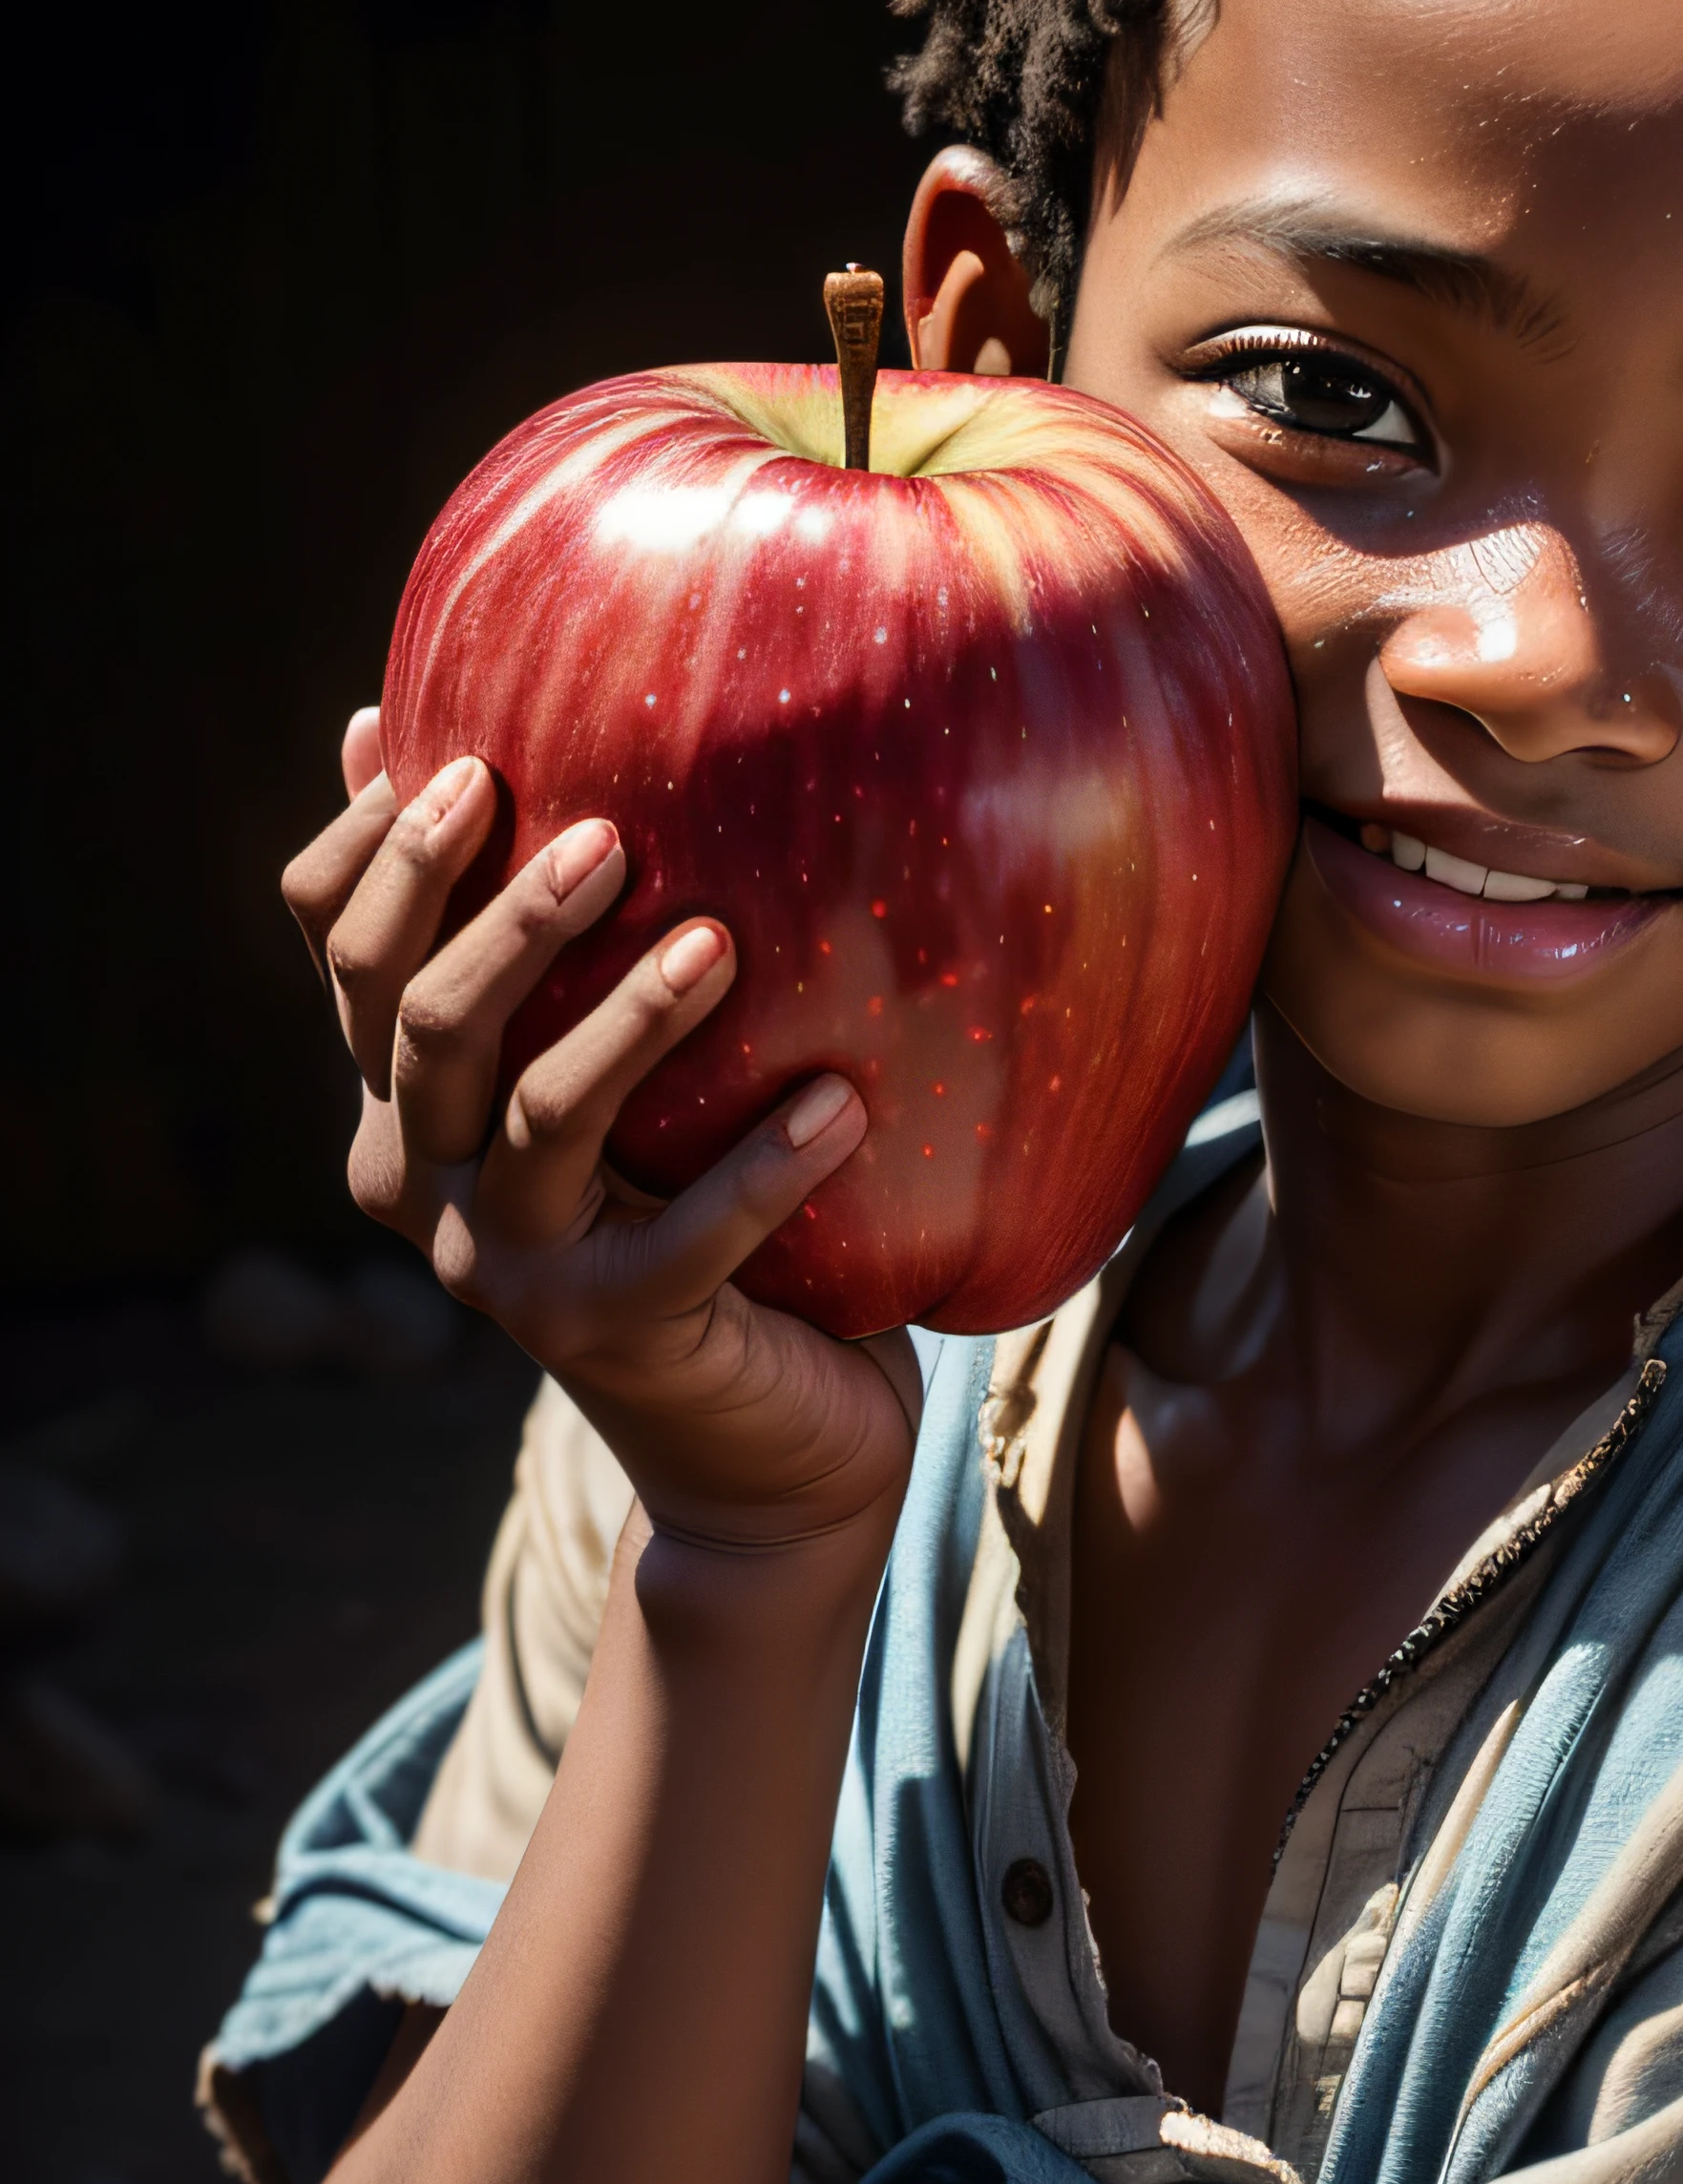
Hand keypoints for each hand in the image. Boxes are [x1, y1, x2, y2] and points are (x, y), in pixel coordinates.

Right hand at [281, 707, 918, 1553]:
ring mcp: (507, 1271)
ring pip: (540, 1119)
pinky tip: (841, 1108)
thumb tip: (447, 736)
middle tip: (607, 836)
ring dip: (630, 1022)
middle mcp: (422, 1183)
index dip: (377, 857)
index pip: (340, 953)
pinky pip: (692, 1240)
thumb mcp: (611, 1080)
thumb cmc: (685, 1208)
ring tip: (721, 946)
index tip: (466, 761)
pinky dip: (767, 1170)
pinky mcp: (616, 1336)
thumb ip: (546, 953)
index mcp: (402, 1098)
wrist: (758, 1447)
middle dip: (503, 918)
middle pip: (427, 1022)